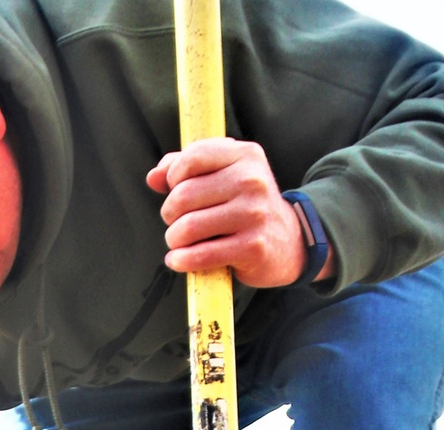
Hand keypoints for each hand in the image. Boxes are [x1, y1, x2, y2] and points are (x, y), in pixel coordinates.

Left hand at [146, 138, 333, 287]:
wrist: (290, 242)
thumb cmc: (248, 207)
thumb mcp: (227, 176)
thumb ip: (189, 168)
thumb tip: (153, 177)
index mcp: (245, 156)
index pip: (192, 158)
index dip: (172, 177)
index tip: (174, 191)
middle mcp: (251, 181)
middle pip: (184, 195)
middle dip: (170, 214)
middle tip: (176, 223)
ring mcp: (253, 215)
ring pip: (188, 226)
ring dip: (174, 239)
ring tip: (178, 242)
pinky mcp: (252, 247)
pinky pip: (202, 254)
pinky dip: (182, 260)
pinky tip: (178, 260)